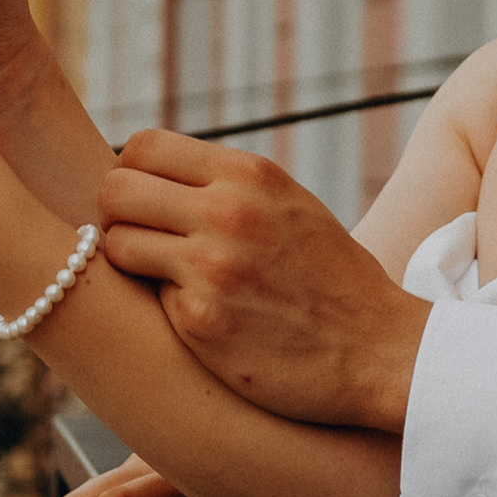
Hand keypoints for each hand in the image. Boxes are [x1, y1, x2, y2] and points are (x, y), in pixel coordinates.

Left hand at [97, 131, 431, 428]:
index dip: (131, 174)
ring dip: (131, 264)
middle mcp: (228, 211)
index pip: (144, 146)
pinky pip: (146, 299)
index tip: (146, 204)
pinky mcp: (202, 322)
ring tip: (167, 281)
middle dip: (116, 217)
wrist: (381, 350)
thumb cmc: (330, 280)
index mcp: (251, 175)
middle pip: (114, 189)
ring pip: (116, 244)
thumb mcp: (289, 206)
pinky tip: (205, 320)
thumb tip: (153, 175)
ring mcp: (213, 267)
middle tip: (141, 244)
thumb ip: (228, 186)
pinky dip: (166, 309)